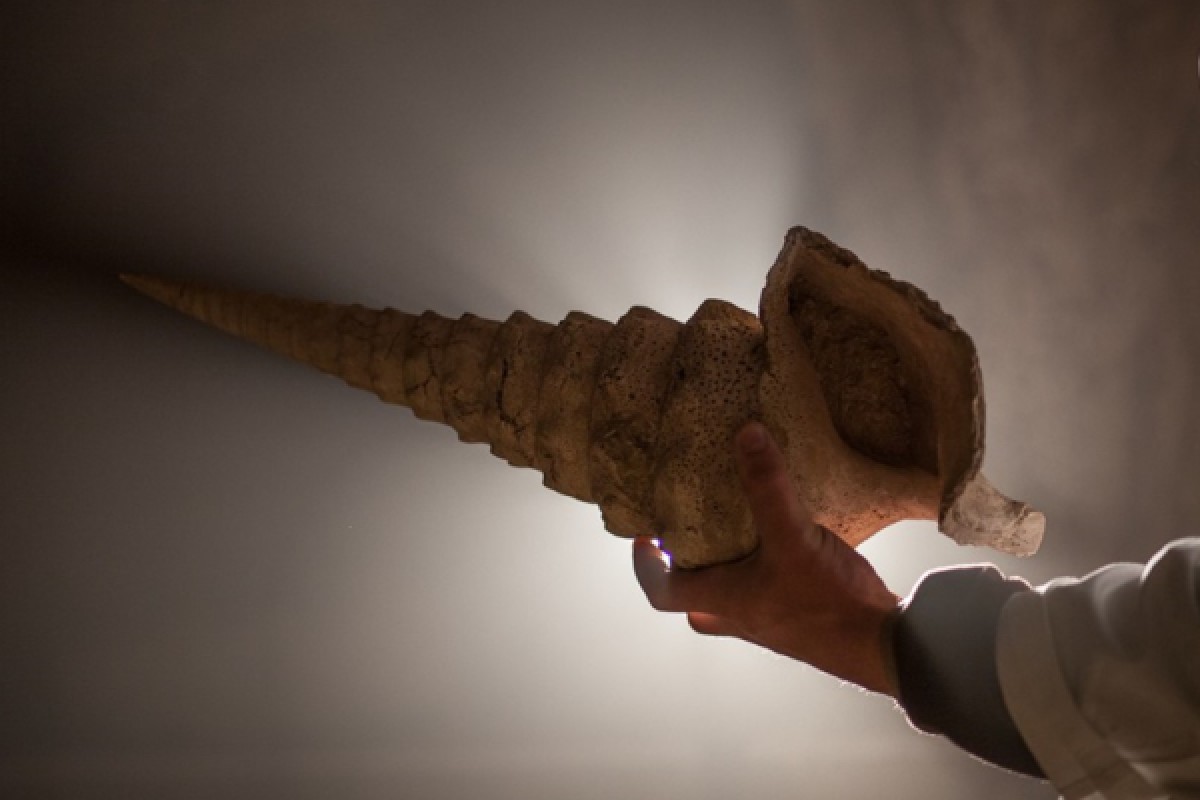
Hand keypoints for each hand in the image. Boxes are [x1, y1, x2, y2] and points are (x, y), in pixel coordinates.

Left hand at [633, 422, 899, 695]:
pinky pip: (764, 595)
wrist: (883, 646)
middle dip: (686, 567)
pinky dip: (761, 570)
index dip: (645, 565)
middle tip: (688, 533)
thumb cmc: (828, 602)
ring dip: (725, 568)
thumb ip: (768, 486)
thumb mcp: (793, 535)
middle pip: (694, 597)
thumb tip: (746, 435)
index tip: (644, 537)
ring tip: (734, 528)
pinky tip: (783, 542)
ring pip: (729, 597)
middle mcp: (739, 618)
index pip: (662, 592)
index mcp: (723, 602)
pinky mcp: (799, 621)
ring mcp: (769, 624)